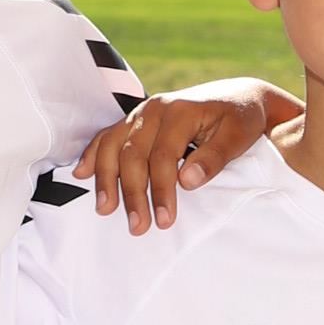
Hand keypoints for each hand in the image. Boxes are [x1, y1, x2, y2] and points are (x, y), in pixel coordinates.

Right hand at [84, 82, 283, 231]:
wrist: (238, 97)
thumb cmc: (240, 119)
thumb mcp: (238, 136)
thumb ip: (214, 158)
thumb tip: (188, 180)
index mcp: (180, 111)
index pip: (163, 156)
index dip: (161, 190)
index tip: (165, 220)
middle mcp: (155, 109)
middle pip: (133, 154)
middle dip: (133, 193)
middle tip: (137, 226)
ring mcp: (141, 113)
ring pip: (114, 145)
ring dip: (106, 178)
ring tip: (105, 209)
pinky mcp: (135, 120)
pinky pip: (107, 136)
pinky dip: (93, 154)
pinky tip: (82, 173)